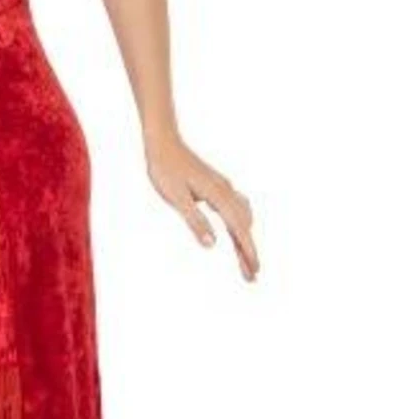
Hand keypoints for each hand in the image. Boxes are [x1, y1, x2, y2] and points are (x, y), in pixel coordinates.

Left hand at [145, 129, 258, 279]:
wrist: (163, 142)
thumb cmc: (165, 169)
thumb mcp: (176, 198)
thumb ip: (195, 221)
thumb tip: (211, 245)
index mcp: (218, 195)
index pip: (238, 228)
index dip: (247, 251)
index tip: (255, 270)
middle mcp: (226, 191)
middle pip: (244, 226)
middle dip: (248, 251)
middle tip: (252, 277)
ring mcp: (223, 188)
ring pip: (242, 217)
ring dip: (244, 239)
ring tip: (244, 262)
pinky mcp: (217, 187)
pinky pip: (235, 209)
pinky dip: (239, 225)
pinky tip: (236, 232)